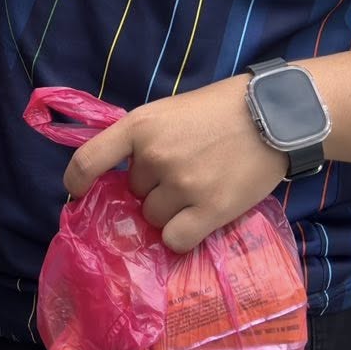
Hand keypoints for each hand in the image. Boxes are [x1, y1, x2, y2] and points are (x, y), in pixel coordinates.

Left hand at [62, 77, 289, 252]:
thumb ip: (144, 140)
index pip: (88, 159)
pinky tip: (200, 218)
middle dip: (152, 188)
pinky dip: (182, 235)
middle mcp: (155, 156)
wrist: (273, 114)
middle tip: (184, 171)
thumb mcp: (169, 111)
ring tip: (199, 189)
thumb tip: (122, 175)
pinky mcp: (210, 209)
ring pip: (153, 218)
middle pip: (133, 193)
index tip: (78, 192)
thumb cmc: (219, 109)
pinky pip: (175, 240)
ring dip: (170, 211)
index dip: (77, 180)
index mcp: (140, 126)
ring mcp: (182, 184)